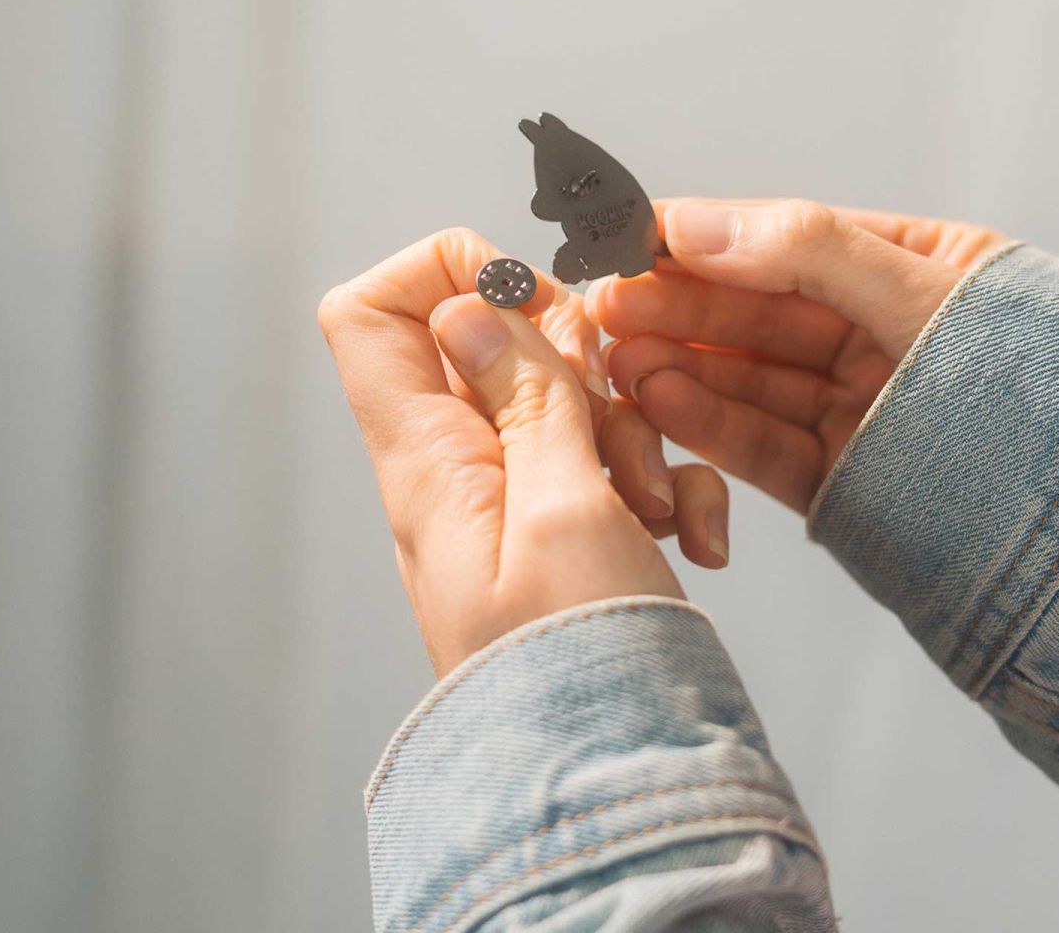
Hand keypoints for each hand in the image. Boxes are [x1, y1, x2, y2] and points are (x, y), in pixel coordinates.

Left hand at [318, 228, 727, 675]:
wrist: (617, 783)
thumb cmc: (580, 667)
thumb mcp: (561, 508)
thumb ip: (522, 397)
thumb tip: (468, 306)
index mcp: (426, 458)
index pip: (367, 314)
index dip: (442, 275)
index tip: (525, 299)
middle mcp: (456, 470)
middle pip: (490, 342)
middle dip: (572, 357)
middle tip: (611, 414)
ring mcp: (512, 499)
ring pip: (563, 397)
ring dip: (630, 422)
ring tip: (652, 500)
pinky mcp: (565, 528)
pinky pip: (607, 459)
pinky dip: (660, 478)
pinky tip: (690, 533)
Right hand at [588, 200, 1007, 513]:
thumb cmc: (1034, 384)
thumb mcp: (925, 294)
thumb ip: (810, 252)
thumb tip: (697, 224)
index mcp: (907, 270)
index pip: (785, 242)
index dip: (704, 237)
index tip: (632, 235)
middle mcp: (873, 336)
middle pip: (754, 314)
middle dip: (676, 305)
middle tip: (606, 300)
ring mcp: (855, 407)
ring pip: (748, 379)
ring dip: (678, 364)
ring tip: (618, 353)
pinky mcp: (839, 475)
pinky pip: (763, 442)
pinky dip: (709, 421)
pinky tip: (661, 397)